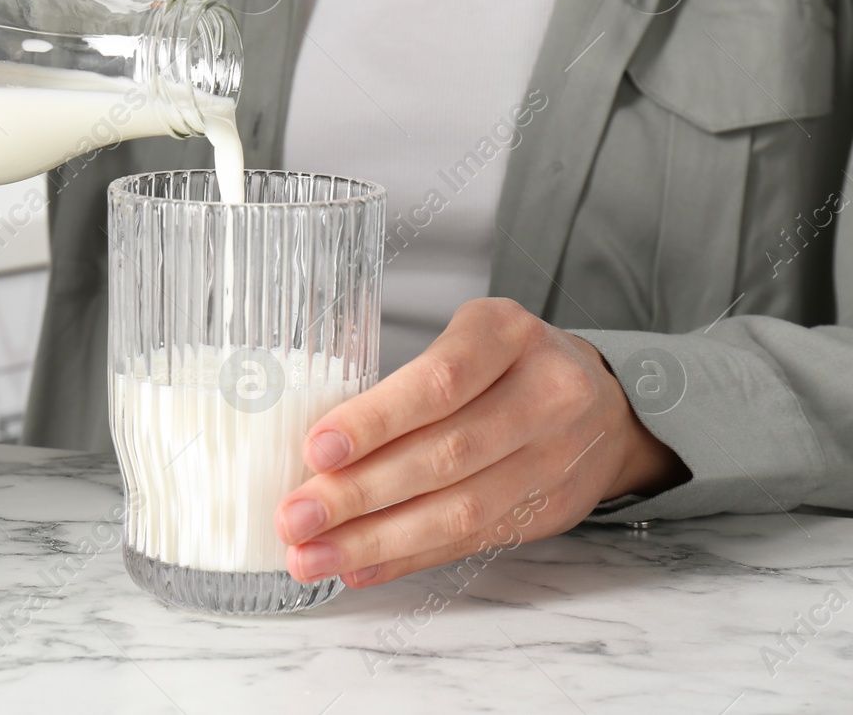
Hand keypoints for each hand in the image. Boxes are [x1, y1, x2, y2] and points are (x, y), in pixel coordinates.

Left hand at [276, 298, 689, 587]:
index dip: (375, 420)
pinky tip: (358, 567)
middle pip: (444, 454)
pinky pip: (470, 541)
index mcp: (508, 334)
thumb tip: (316, 450)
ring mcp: (555, 458)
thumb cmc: (509, 364)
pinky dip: (407, 557)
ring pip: (458, 510)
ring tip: (312, 555)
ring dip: (375, 540)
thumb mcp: (468, 338)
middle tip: (295, 517)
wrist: (607, 405)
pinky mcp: (550, 509)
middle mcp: (544, 394)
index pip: (439, 382)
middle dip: (359, 493)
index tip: (316, 450)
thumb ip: (406, 383)